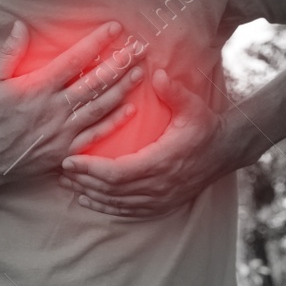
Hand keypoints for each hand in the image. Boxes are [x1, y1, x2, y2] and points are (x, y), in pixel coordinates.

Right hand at [0, 19, 145, 194]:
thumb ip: (7, 53)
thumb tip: (21, 26)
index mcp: (37, 89)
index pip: (74, 60)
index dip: (96, 42)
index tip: (115, 28)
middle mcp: (54, 109)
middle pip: (95, 82)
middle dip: (120, 63)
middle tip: (140, 48)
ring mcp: (62, 132)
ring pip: (100, 106)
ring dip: (123, 88)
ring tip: (140, 71)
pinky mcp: (64, 151)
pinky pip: (95, 135)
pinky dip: (114, 122)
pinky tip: (129, 108)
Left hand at [58, 69, 232, 218]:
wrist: (226, 150)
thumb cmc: (205, 125)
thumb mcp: (193, 106)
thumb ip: (174, 91)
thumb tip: (157, 74)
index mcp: (162, 161)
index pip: (117, 173)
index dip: (90, 169)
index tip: (68, 160)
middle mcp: (161, 185)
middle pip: (112, 190)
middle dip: (83, 181)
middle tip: (59, 170)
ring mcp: (163, 198)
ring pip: (119, 203)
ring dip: (91, 195)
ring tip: (67, 184)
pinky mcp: (164, 204)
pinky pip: (130, 212)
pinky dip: (107, 208)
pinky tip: (89, 201)